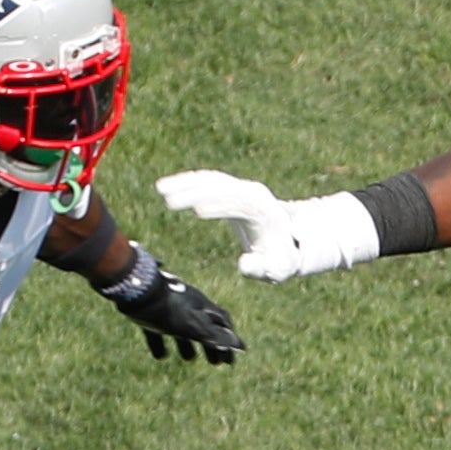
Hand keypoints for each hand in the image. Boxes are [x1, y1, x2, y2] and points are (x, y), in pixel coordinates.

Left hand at [119, 269, 245, 363]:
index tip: (232, 359)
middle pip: (205, 328)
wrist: (137, 289)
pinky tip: (161, 355)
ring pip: (183, 330)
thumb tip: (239, 345)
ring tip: (189, 358)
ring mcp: (169, 310)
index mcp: (202, 307)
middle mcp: (189, 307)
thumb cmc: (170, 308)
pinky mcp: (149, 314)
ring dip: (188, 345)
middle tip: (215, 363)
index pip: (223, 324)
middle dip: (211, 346)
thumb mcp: (195, 325)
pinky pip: (158, 331)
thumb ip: (215, 336)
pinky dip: (162, 344)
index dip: (230, 342)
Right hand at [154, 170, 378, 281]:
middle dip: (196, 192)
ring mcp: (241, 188)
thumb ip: (261, 269)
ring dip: (186, 182)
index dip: (220, 206)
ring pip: (212, 180)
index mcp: (263, 210)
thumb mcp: (276, 269)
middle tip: (169, 201)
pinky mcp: (232, 188)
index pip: (239, 203)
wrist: (290, 239)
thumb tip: (243, 264)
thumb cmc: (281, 258)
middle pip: (222, 187)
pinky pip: (208, 181)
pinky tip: (167, 187)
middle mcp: (252, 193)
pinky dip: (188, 181)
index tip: (197, 210)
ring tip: (161, 189)